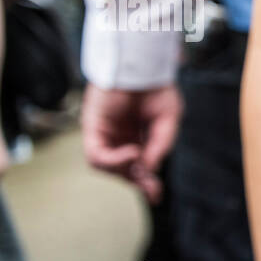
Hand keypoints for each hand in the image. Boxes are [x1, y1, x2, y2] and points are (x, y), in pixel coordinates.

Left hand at [81, 83, 181, 203]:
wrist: (142, 66)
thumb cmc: (156, 88)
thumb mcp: (167, 122)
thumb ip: (160, 146)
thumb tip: (149, 170)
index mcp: (138, 137)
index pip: (137, 167)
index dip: (146, 183)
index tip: (156, 195)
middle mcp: (119, 138)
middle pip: (122, 171)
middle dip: (137, 181)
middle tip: (152, 189)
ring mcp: (105, 134)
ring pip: (106, 167)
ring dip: (124, 170)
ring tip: (138, 159)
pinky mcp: (93, 128)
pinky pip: (97, 156)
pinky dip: (114, 160)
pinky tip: (131, 152)